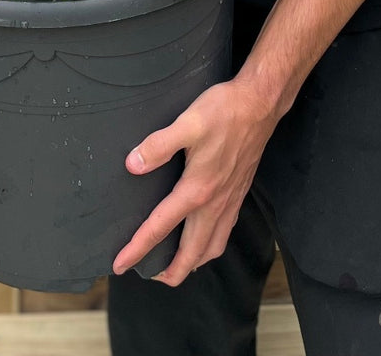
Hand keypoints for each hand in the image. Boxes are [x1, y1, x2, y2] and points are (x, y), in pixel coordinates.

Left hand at [111, 77, 277, 285]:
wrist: (260, 105)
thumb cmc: (224, 111)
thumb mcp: (188, 123)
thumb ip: (158, 145)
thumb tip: (132, 166)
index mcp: (197, 190)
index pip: (160, 227)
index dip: (138, 248)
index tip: (120, 264)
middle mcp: (214, 203)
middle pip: (191, 253)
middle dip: (170, 272)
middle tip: (149, 275)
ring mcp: (229, 201)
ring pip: (212, 248)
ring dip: (193, 263)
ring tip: (177, 265)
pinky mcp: (239, 193)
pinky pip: (225, 233)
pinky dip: (212, 246)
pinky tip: (205, 237)